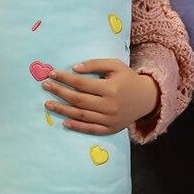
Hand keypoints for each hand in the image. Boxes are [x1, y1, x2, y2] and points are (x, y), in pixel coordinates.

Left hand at [41, 58, 159, 135]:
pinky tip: (64, 122)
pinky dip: (77, 127)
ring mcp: (109, 119)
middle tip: (45, 86)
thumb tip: (74, 69)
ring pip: (81, 115)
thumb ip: (95, 64)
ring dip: (62, 110)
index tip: (52, 74)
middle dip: (59, 92)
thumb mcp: (115, 65)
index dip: (65, 79)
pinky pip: (90, 129)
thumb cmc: (128, 79)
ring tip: (48, 104)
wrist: (147, 98)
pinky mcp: (110, 129)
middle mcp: (109, 105)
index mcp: (110, 88)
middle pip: (78, 100)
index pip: (81, 84)